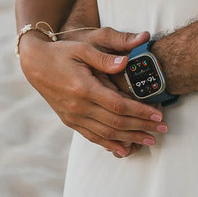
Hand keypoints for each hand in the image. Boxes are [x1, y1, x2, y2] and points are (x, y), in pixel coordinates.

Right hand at [18, 27, 167, 156]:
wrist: (35, 63)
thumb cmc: (62, 51)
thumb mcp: (84, 47)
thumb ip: (105, 56)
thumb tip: (126, 62)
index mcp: (84, 88)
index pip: (118, 105)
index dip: (140, 112)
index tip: (158, 114)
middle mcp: (78, 106)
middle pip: (116, 122)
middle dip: (141, 127)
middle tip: (162, 130)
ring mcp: (72, 116)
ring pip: (106, 133)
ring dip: (130, 139)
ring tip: (150, 141)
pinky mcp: (69, 120)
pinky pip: (92, 137)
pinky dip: (109, 144)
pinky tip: (124, 149)